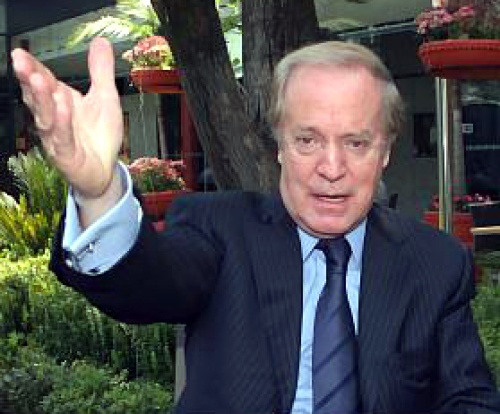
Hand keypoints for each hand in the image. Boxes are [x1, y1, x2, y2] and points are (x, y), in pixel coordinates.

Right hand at [11, 37, 123, 200]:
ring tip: (39, 80)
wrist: (105, 170)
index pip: (43, 81)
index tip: (21, 52)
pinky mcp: (67, 155)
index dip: (32, 67)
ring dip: (42, 99)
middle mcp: (53, 118)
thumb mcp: (106, 98)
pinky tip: (63, 108)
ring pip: (46, 117)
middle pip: (37, 97)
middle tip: (20, 61)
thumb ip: (100, 71)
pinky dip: (62, 123)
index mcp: (60, 101)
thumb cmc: (101, 135)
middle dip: (29, 79)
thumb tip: (100, 41)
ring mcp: (57, 137)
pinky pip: (62, 138)